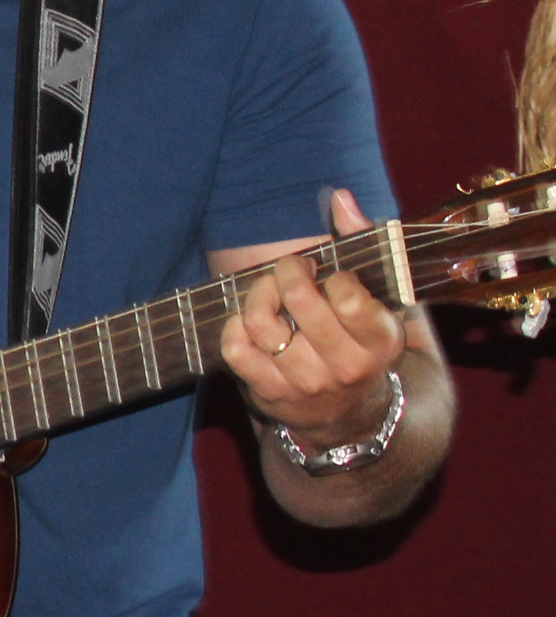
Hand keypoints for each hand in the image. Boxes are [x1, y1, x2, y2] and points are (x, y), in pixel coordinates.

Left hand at [216, 188, 406, 454]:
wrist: (350, 418)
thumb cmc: (364, 345)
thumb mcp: (383, 302)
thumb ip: (366, 245)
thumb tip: (340, 197)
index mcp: (381, 341)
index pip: (347, 294)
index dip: (330, 273)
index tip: (326, 271)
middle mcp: (345, 366)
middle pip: (299, 301)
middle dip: (287, 271)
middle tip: (288, 267)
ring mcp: (305, 384)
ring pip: (261, 324)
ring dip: (257, 295)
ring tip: (265, 289)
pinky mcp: (270, 394)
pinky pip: (235, 350)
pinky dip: (233, 327)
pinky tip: (246, 319)